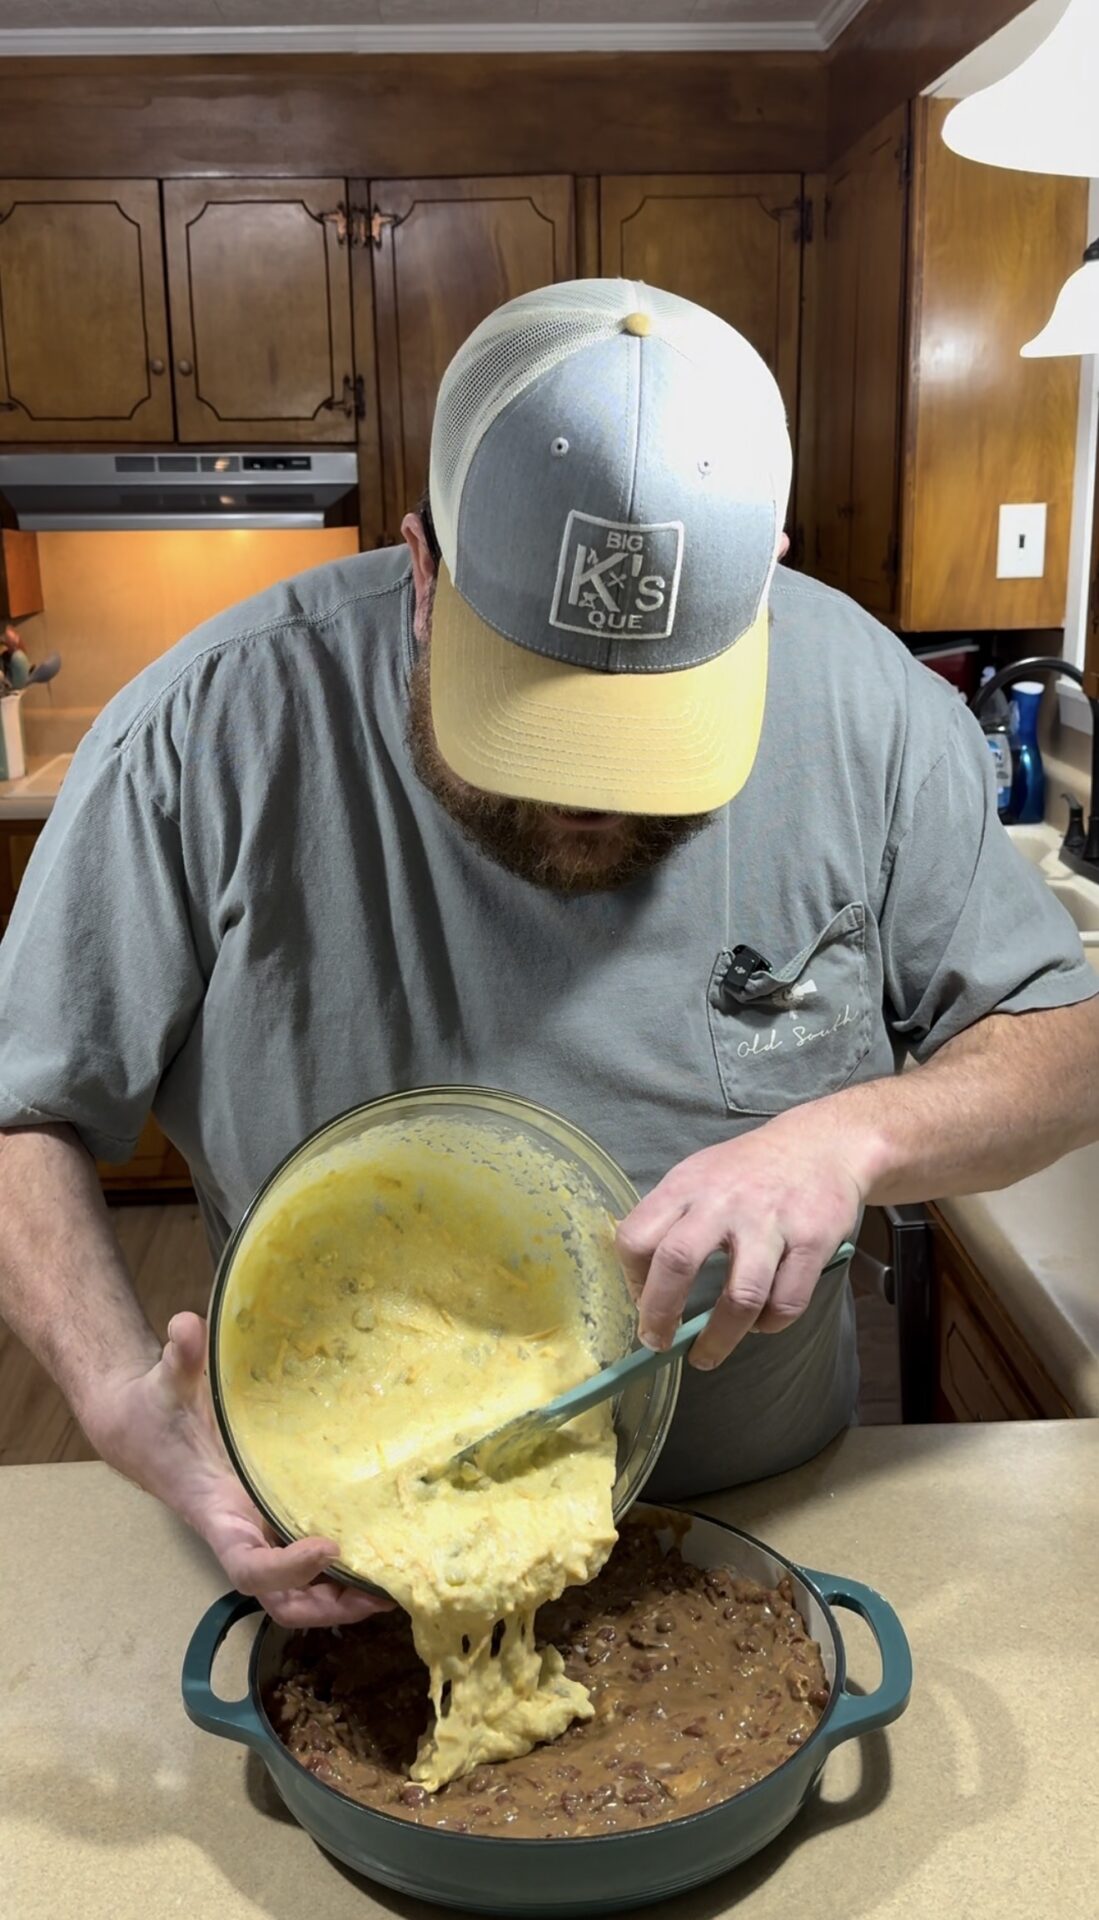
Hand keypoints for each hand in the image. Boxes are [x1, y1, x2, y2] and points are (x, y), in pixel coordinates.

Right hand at [90, 1313, 391, 1627]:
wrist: (140, 1428)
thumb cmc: (154, 1408)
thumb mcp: (164, 1381)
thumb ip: (179, 1357)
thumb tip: (187, 1326)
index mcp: (215, 1513)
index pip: (247, 1567)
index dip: (286, 1569)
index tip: (328, 1546)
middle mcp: (239, 1532)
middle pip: (280, 1599)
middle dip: (325, 1606)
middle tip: (378, 1591)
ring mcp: (257, 1530)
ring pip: (296, 1590)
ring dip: (340, 1597)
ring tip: (394, 1582)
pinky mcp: (271, 1518)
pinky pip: (305, 1557)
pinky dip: (339, 1568)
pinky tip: (381, 1550)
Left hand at [615, 1107, 865, 1370]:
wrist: (821, 1143)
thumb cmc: (749, 1170)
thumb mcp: (699, 1176)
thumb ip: (670, 1219)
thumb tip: (642, 1283)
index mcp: (686, 1186)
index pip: (636, 1236)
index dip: (631, 1280)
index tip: (640, 1303)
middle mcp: (724, 1201)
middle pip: (677, 1262)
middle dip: (660, 1314)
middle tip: (658, 1342)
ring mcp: (771, 1222)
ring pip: (741, 1298)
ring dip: (719, 1339)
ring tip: (706, 1355)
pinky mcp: (812, 1240)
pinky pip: (786, 1303)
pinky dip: (769, 1325)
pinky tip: (759, 1323)